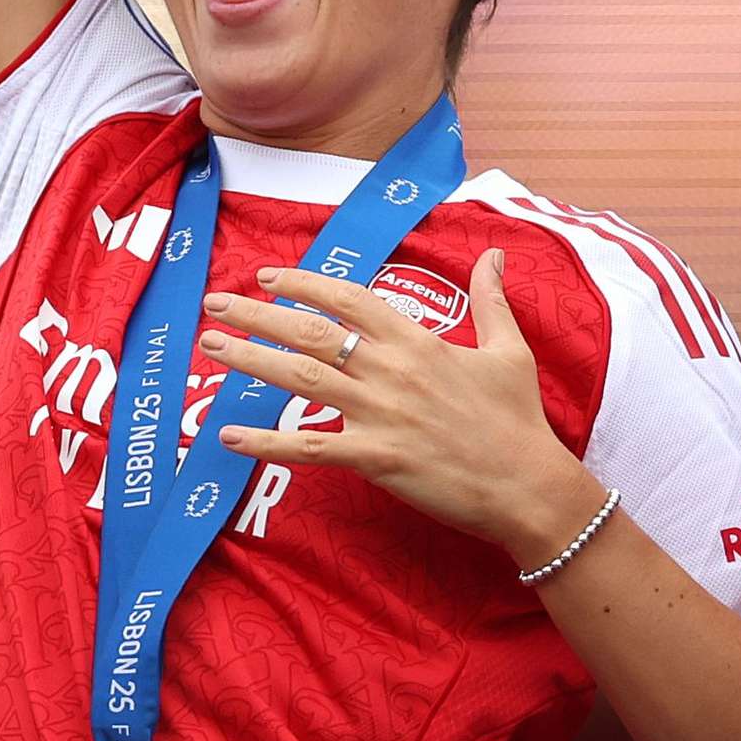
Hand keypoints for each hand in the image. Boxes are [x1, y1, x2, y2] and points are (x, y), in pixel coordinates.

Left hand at [204, 253, 592, 569]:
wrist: (529, 486)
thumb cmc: (519, 420)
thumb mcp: (510, 349)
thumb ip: (492, 299)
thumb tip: (494, 254)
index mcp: (419, 340)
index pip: (349, 298)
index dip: (305, 283)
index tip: (268, 276)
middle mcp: (392, 370)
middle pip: (312, 332)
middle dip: (258, 314)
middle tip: (214, 302)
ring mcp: (381, 414)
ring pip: (301, 378)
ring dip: (250, 360)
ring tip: (211, 347)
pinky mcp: (376, 459)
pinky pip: (308, 448)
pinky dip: (265, 442)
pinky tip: (227, 436)